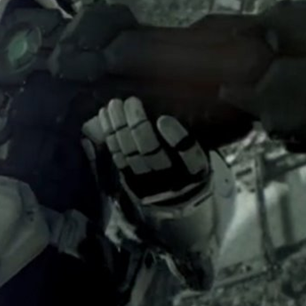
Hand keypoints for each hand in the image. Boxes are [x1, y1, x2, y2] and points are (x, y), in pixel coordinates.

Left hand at [82, 97, 208, 202]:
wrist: (174, 204)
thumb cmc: (190, 172)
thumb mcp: (201, 161)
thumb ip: (191, 142)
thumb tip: (170, 116)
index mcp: (192, 170)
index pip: (186, 154)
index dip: (175, 138)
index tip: (164, 119)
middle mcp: (166, 176)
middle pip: (149, 149)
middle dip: (138, 124)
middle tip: (131, 101)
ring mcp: (144, 177)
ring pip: (128, 150)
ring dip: (119, 125)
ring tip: (114, 105)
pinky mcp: (127, 177)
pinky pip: (116, 154)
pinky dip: (109, 134)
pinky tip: (104, 116)